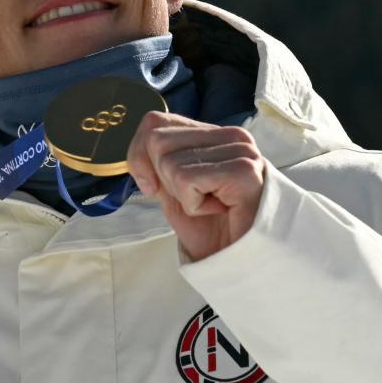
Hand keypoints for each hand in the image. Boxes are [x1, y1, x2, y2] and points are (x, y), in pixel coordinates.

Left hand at [126, 111, 265, 260]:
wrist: (239, 260)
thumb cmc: (210, 226)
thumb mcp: (172, 188)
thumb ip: (155, 162)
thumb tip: (137, 150)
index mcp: (214, 134)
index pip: (155, 122)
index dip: (140, 156)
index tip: (154, 187)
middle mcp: (231, 135)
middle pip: (157, 140)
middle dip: (164, 179)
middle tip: (195, 198)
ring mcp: (241, 151)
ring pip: (169, 162)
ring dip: (182, 195)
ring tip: (211, 205)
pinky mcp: (244, 171)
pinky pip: (186, 180)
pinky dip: (193, 205)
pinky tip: (219, 211)